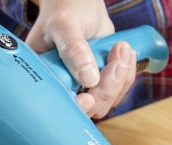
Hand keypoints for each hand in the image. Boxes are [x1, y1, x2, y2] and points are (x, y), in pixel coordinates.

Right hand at [25, 0, 136, 117]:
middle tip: (116, 56)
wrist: (80, 4)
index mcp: (45, 76)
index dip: (76, 107)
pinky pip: (118, 90)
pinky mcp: (100, 82)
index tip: (87, 98)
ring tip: (121, 48)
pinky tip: (125, 54)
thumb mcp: (65, 25)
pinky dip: (126, 74)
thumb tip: (88, 79)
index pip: (60, 104)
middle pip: (89, 107)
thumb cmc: (65, 8)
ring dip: (120, 78)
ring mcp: (83, 86)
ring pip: (106, 101)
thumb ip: (74, 50)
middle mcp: (63, 85)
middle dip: (107, 86)